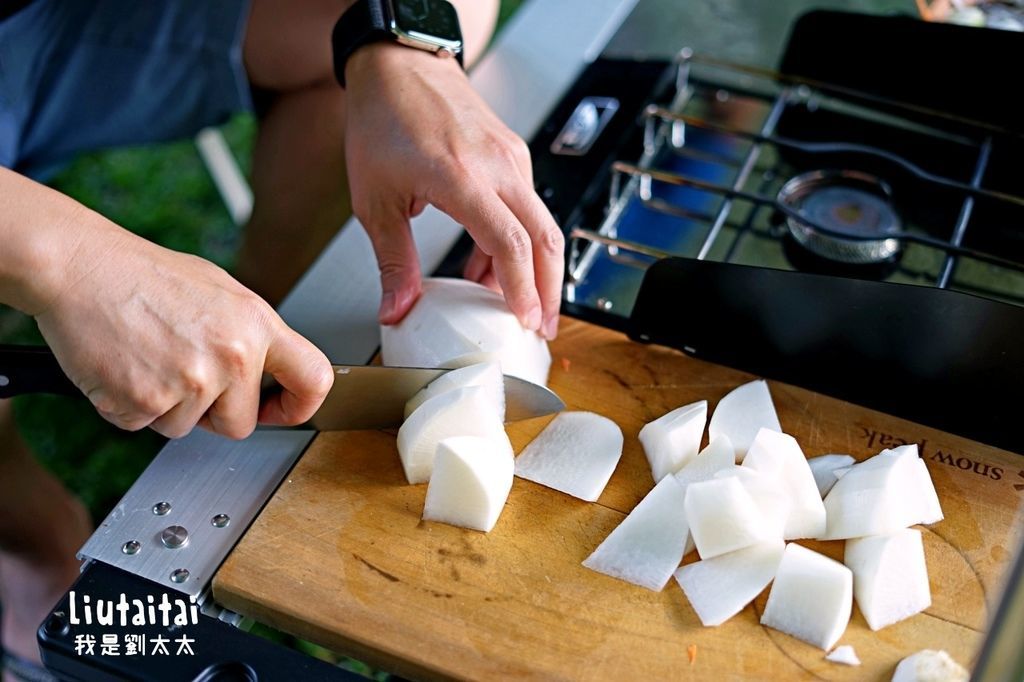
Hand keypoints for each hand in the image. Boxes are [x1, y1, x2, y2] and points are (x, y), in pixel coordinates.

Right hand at [32, 215, 333, 438]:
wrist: (80, 266)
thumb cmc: (144, 276)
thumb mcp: (219, 291)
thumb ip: (250, 334)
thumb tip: (272, 371)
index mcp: (256, 323)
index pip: (314, 378)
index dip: (300, 406)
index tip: (282, 410)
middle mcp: (232, 354)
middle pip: (241, 424)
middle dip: (214, 413)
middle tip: (182, 374)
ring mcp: (191, 381)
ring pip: (187, 428)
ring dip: (166, 406)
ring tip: (148, 357)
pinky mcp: (146, 401)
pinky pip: (145, 426)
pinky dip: (130, 406)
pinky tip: (125, 366)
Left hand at [344, 43, 563, 339]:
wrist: (399, 65)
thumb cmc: (384, 119)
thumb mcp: (374, 199)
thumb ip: (392, 260)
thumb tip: (398, 308)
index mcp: (461, 177)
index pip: (510, 243)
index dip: (522, 289)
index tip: (525, 321)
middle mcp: (497, 165)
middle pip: (545, 238)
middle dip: (548, 289)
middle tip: (541, 326)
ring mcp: (511, 157)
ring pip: (542, 223)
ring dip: (532, 268)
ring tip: (509, 301)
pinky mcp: (513, 153)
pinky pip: (527, 205)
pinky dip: (517, 239)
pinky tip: (490, 260)